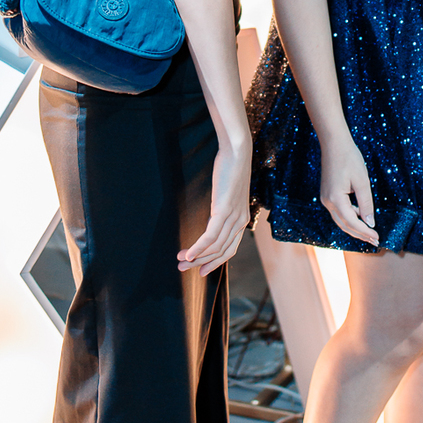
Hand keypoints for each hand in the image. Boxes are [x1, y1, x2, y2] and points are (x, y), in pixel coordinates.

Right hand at [178, 138, 251, 276]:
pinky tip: (187, 254)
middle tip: (183, 269)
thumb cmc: (230, 169)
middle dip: (202, 263)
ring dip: (196, 257)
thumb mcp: (227, 193)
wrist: (237, 152)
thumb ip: (223, 207)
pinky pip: (210, 236)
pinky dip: (197, 248)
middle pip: (221, 252)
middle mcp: (240, 222)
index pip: (229, 249)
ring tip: (180, 262)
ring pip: (214, 247)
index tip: (200, 270)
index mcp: (242, 219)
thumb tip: (212, 215)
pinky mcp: (224, 211)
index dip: (214, 262)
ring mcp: (233, 217)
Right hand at [320, 133, 378, 246]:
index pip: (352, 222)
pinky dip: (349, 218)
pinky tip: (360, 218)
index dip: (365, 232)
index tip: (377, 237)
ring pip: (340, 220)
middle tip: (375, 242)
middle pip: (344, 225)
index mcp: (335, 199)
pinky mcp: (327, 195)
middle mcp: (327, 202)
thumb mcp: (362, 181)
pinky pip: (338, 212)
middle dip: (360, 235)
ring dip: (354, 228)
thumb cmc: (349, 158)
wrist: (334, 144)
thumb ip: (366, 203)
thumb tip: (370, 222)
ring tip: (369, 234)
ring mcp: (325, 199)